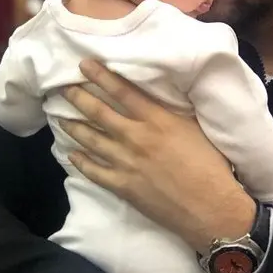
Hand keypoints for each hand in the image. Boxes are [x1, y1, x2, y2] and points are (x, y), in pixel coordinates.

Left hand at [61, 59, 255, 252]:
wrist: (211, 207)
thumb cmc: (209, 164)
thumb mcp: (193, 127)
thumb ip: (169, 111)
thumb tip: (154, 95)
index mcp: (156, 119)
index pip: (122, 91)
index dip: (101, 76)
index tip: (84, 64)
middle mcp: (136, 137)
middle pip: (99, 113)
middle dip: (79, 98)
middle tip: (64, 88)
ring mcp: (126, 163)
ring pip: (91, 140)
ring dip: (73, 127)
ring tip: (60, 117)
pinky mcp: (123, 186)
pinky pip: (94, 171)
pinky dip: (81, 162)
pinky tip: (71, 154)